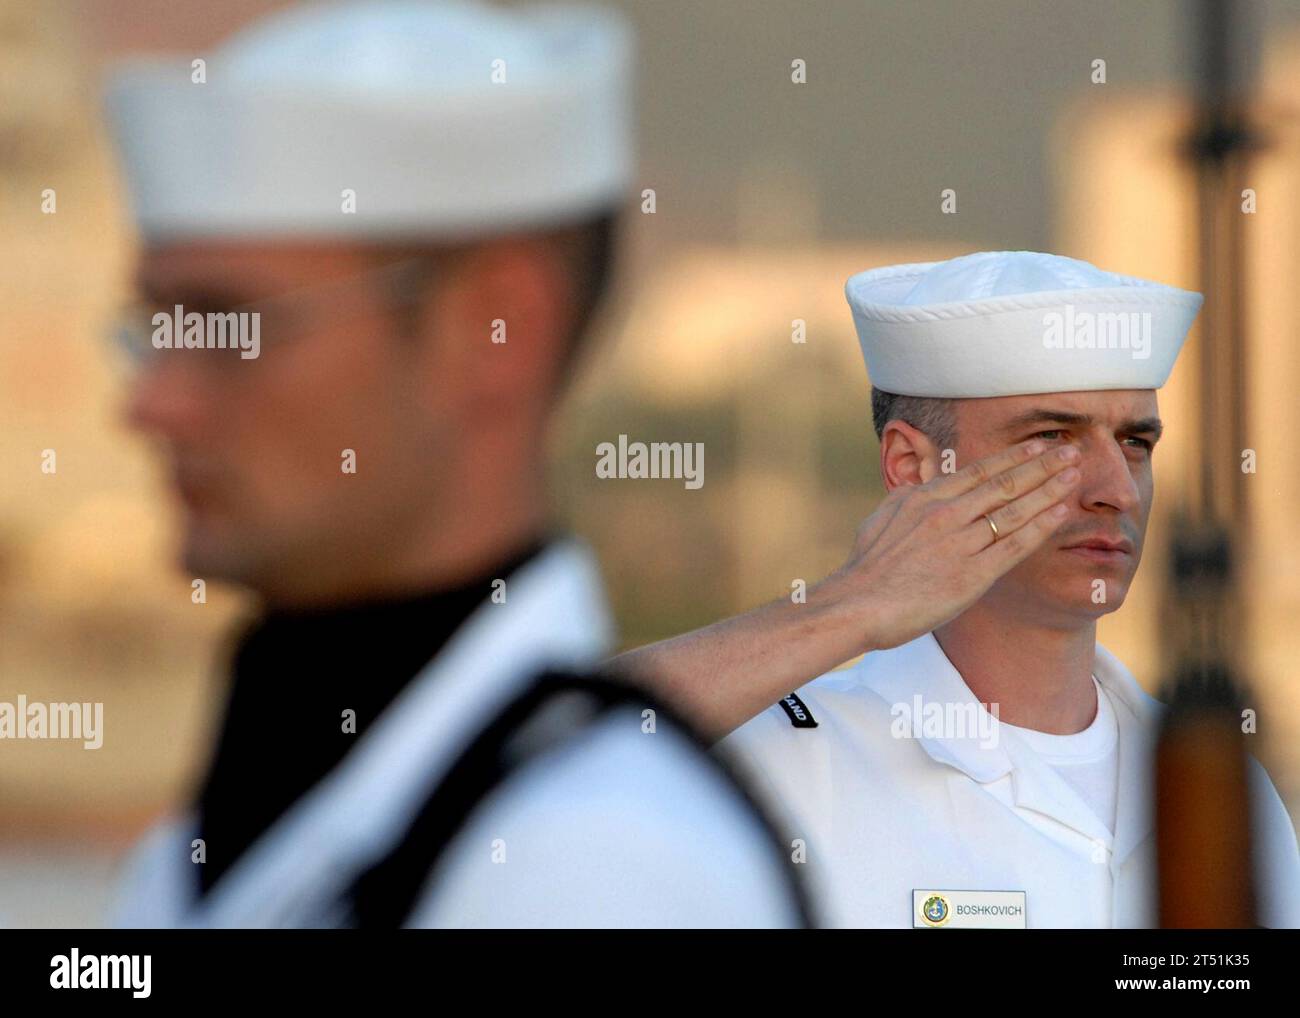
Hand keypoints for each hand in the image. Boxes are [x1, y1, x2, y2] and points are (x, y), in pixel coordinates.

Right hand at [825, 439, 1081, 653]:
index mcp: (924, 497)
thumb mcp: (882, 519)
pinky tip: (1061, 513)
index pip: (978, 471)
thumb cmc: (866, 567)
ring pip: (1015, 510)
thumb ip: (907, 501)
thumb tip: (918, 488)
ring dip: (1050, 490)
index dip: (1014, 457)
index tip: (1039, 446)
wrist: (856, 604)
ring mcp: (960, 543)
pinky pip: (1014, 545)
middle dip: (1043, 466)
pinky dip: (1040, 527)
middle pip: (1004, 483)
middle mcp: (946, 514)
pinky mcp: (971, 575)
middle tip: (1071, 451)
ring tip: (1075, 476)